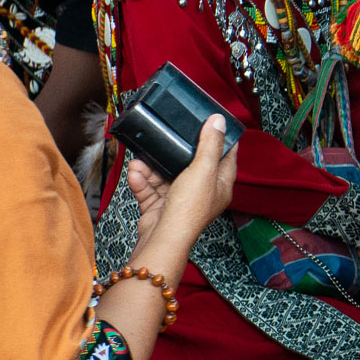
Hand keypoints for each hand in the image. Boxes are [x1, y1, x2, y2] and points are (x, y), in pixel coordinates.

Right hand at [129, 116, 237, 248]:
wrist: (163, 238)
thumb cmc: (189, 209)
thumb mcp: (203, 169)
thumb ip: (210, 144)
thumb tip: (219, 121)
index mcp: (219, 185)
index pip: (225, 158)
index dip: (220, 141)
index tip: (212, 124)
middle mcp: (201, 193)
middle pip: (189, 165)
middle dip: (172, 153)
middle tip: (164, 139)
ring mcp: (180, 201)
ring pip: (165, 177)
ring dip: (150, 169)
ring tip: (139, 161)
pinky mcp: (160, 208)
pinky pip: (150, 190)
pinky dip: (142, 181)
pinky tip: (135, 173)